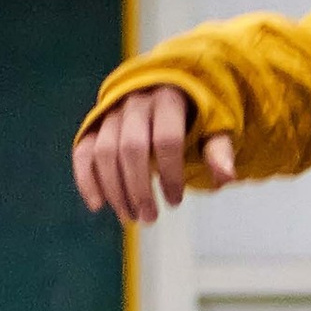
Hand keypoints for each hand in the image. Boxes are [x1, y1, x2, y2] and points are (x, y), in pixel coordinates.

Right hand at [72, 86, 235, 225]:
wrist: (168, 91)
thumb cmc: (196, 117)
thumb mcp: (214, 129)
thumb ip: (218, 150)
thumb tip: (227, 177)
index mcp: (169, 99)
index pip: (166, 140)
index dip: (170, 174)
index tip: (175, 201)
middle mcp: (136, 102)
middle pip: (131, 148)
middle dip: (139, 189)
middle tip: (149, 219)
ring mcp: (112, 112)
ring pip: (104, 151)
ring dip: (115, 190)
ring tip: (131, 218)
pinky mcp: (95, 124)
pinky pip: (83, 151)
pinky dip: (87, 179)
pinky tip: (98, 205)